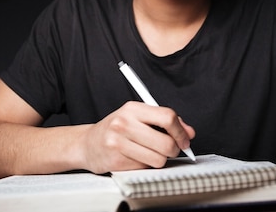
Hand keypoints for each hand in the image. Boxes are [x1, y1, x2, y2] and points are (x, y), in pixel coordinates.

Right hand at [80, 101, 195, 173]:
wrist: (87, 143)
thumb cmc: (116, 129)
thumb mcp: (137, 117)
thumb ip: (164, 121)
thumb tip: (188, 132)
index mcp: (132, 108)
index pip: (167, 117)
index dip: (181, 131)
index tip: (185, 139)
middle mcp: (124, 123)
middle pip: (166, 142)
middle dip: (173, 149)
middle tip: (170, 149)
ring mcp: (118, 143)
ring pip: (158, 159)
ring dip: (159, 159)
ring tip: (149, 152)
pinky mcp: (116, 161)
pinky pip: (145, 168)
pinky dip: (145, 165)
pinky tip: (135, 157)